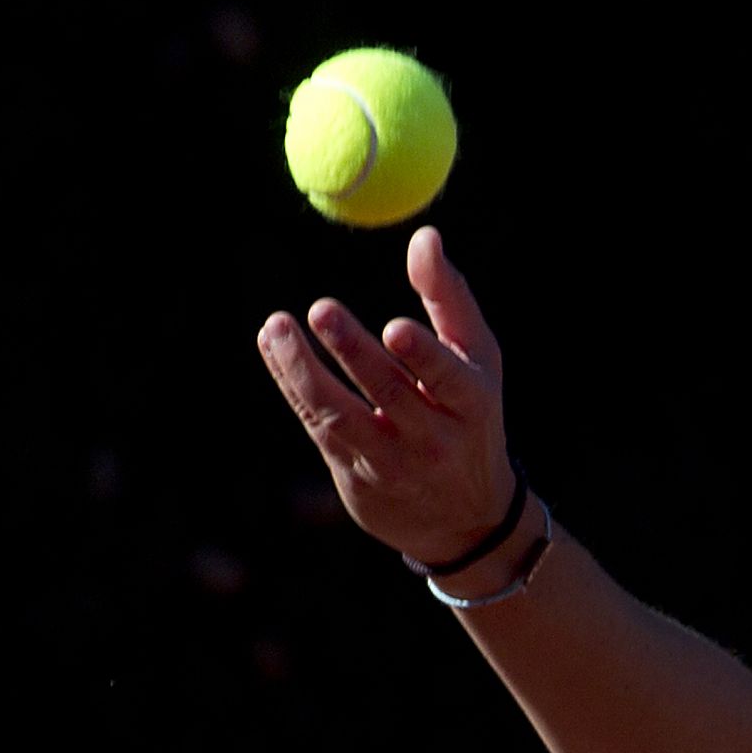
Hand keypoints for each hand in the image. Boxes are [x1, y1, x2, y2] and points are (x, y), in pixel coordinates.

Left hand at [257, 227, 512, 564]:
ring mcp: (392, 463)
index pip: (448, 380)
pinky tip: (275, 346)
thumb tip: (424, 235)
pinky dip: (293, 384)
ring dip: (304, 370)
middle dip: (354, 352)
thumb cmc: (471, 414)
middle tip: (322, 309)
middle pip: (389, 394)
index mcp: (472, 404)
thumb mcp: (476, 359)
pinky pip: (318, 426)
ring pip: (342, 417)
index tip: (394, 328)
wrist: (465, 517)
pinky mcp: (354, 475)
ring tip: (277, 327)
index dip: (423, 357)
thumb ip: (448, 298)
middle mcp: (434, 439)